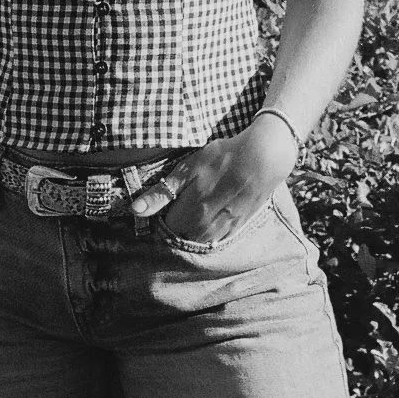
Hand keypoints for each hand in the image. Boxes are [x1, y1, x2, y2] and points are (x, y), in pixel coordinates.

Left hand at [131, 115, 298, 244]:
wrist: (263, 158)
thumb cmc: (223, 157)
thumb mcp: (189, 168)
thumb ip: (162, 192)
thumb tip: (135, 210)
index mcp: (190, 212)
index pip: (165, 226)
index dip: (161, 213)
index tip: (164, 200)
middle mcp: (205, 227)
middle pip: (180, 236)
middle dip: (175, 223)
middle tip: (179, 202)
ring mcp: (223, 230)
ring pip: (198, 240)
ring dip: (191, 229)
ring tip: (194, 207)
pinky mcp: (237, 227)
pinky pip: (216, 239)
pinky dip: (208, 232)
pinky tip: (210, 215)